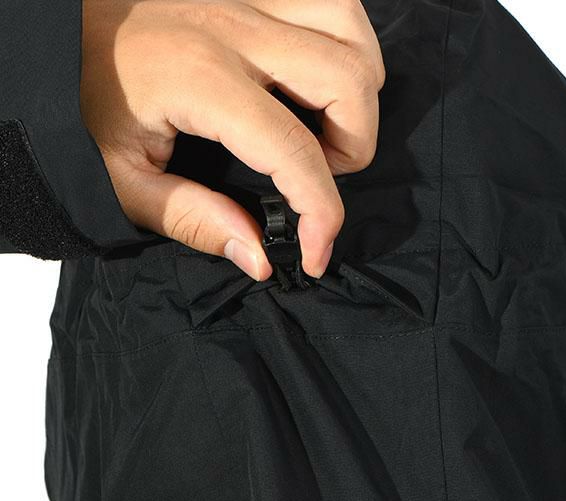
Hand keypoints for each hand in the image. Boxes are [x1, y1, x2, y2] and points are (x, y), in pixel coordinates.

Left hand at [81, 0, 384, 279]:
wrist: (54, 31)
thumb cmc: (78, 103)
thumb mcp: (121, 181)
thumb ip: (192, 220)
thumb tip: (259, 256)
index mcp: (202, 80)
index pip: (294, 152)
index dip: (322, 214)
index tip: (315, 252)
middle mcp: (235, 31)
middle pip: (348, 82)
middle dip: (354, 148)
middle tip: (318, 176)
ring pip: (351, 34)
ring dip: (357, 92)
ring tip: (326, 126)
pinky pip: (332, 1)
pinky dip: (344, 43)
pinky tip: (318, 77)